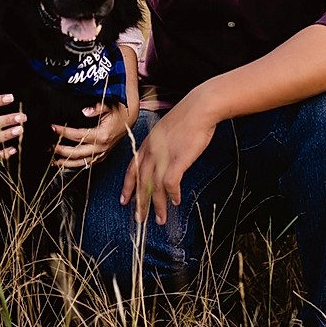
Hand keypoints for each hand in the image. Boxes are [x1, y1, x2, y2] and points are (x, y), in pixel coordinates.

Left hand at [52, 100, 132, 169]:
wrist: (129, 120)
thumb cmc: (118, 113)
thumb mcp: (109, 106)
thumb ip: (97, 108)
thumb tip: (85, 111)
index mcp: (102, 135)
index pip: (78, 135)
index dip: (64, 132)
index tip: (53, 128)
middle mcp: (101, 147)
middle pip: (77, 152)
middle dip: (61, 150)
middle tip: (49, 147)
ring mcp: (102, 154)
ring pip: (81, 162)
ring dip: (66, 163)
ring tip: (53, 161)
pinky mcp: (102, 156)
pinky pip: (87, 164)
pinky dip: (75, 165)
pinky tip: (66, 164)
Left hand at [120, 98, 216, 224]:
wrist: (200, 107)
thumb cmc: (187, 116)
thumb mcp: (165, 130)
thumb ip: (160, 145)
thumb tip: (162, 158)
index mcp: (147, 144)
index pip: (132, 169)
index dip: (127, 186)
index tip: (125, 200)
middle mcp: (151, 151)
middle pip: (141, 182)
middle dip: (139, 203)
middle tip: (139, 218)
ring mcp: (163, 156)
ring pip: (155, 187)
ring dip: (157, 205)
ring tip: (160, 219)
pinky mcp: (177, 160)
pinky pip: (171, 183)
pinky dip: (172, 195)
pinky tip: (176, 201)